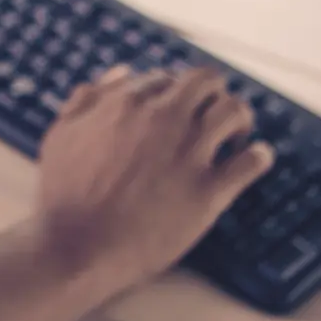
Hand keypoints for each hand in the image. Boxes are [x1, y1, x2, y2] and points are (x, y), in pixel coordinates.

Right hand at [33, 65, 272, 299]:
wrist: (78, 246)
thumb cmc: (65, 194)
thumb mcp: (62, 135)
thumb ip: (88, 100)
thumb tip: (121, 73)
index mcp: (128, 102)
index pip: (165, 78)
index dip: (172, 92)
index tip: (177, 109)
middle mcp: (164, 119)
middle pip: (207, 83)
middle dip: (213, 94)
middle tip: (213, 114)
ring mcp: (189, 154)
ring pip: (234, 113)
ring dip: (240, 119)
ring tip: (237, 135)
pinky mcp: (209, 191)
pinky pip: (250, 163)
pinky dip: (258, 157)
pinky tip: (257, 158)